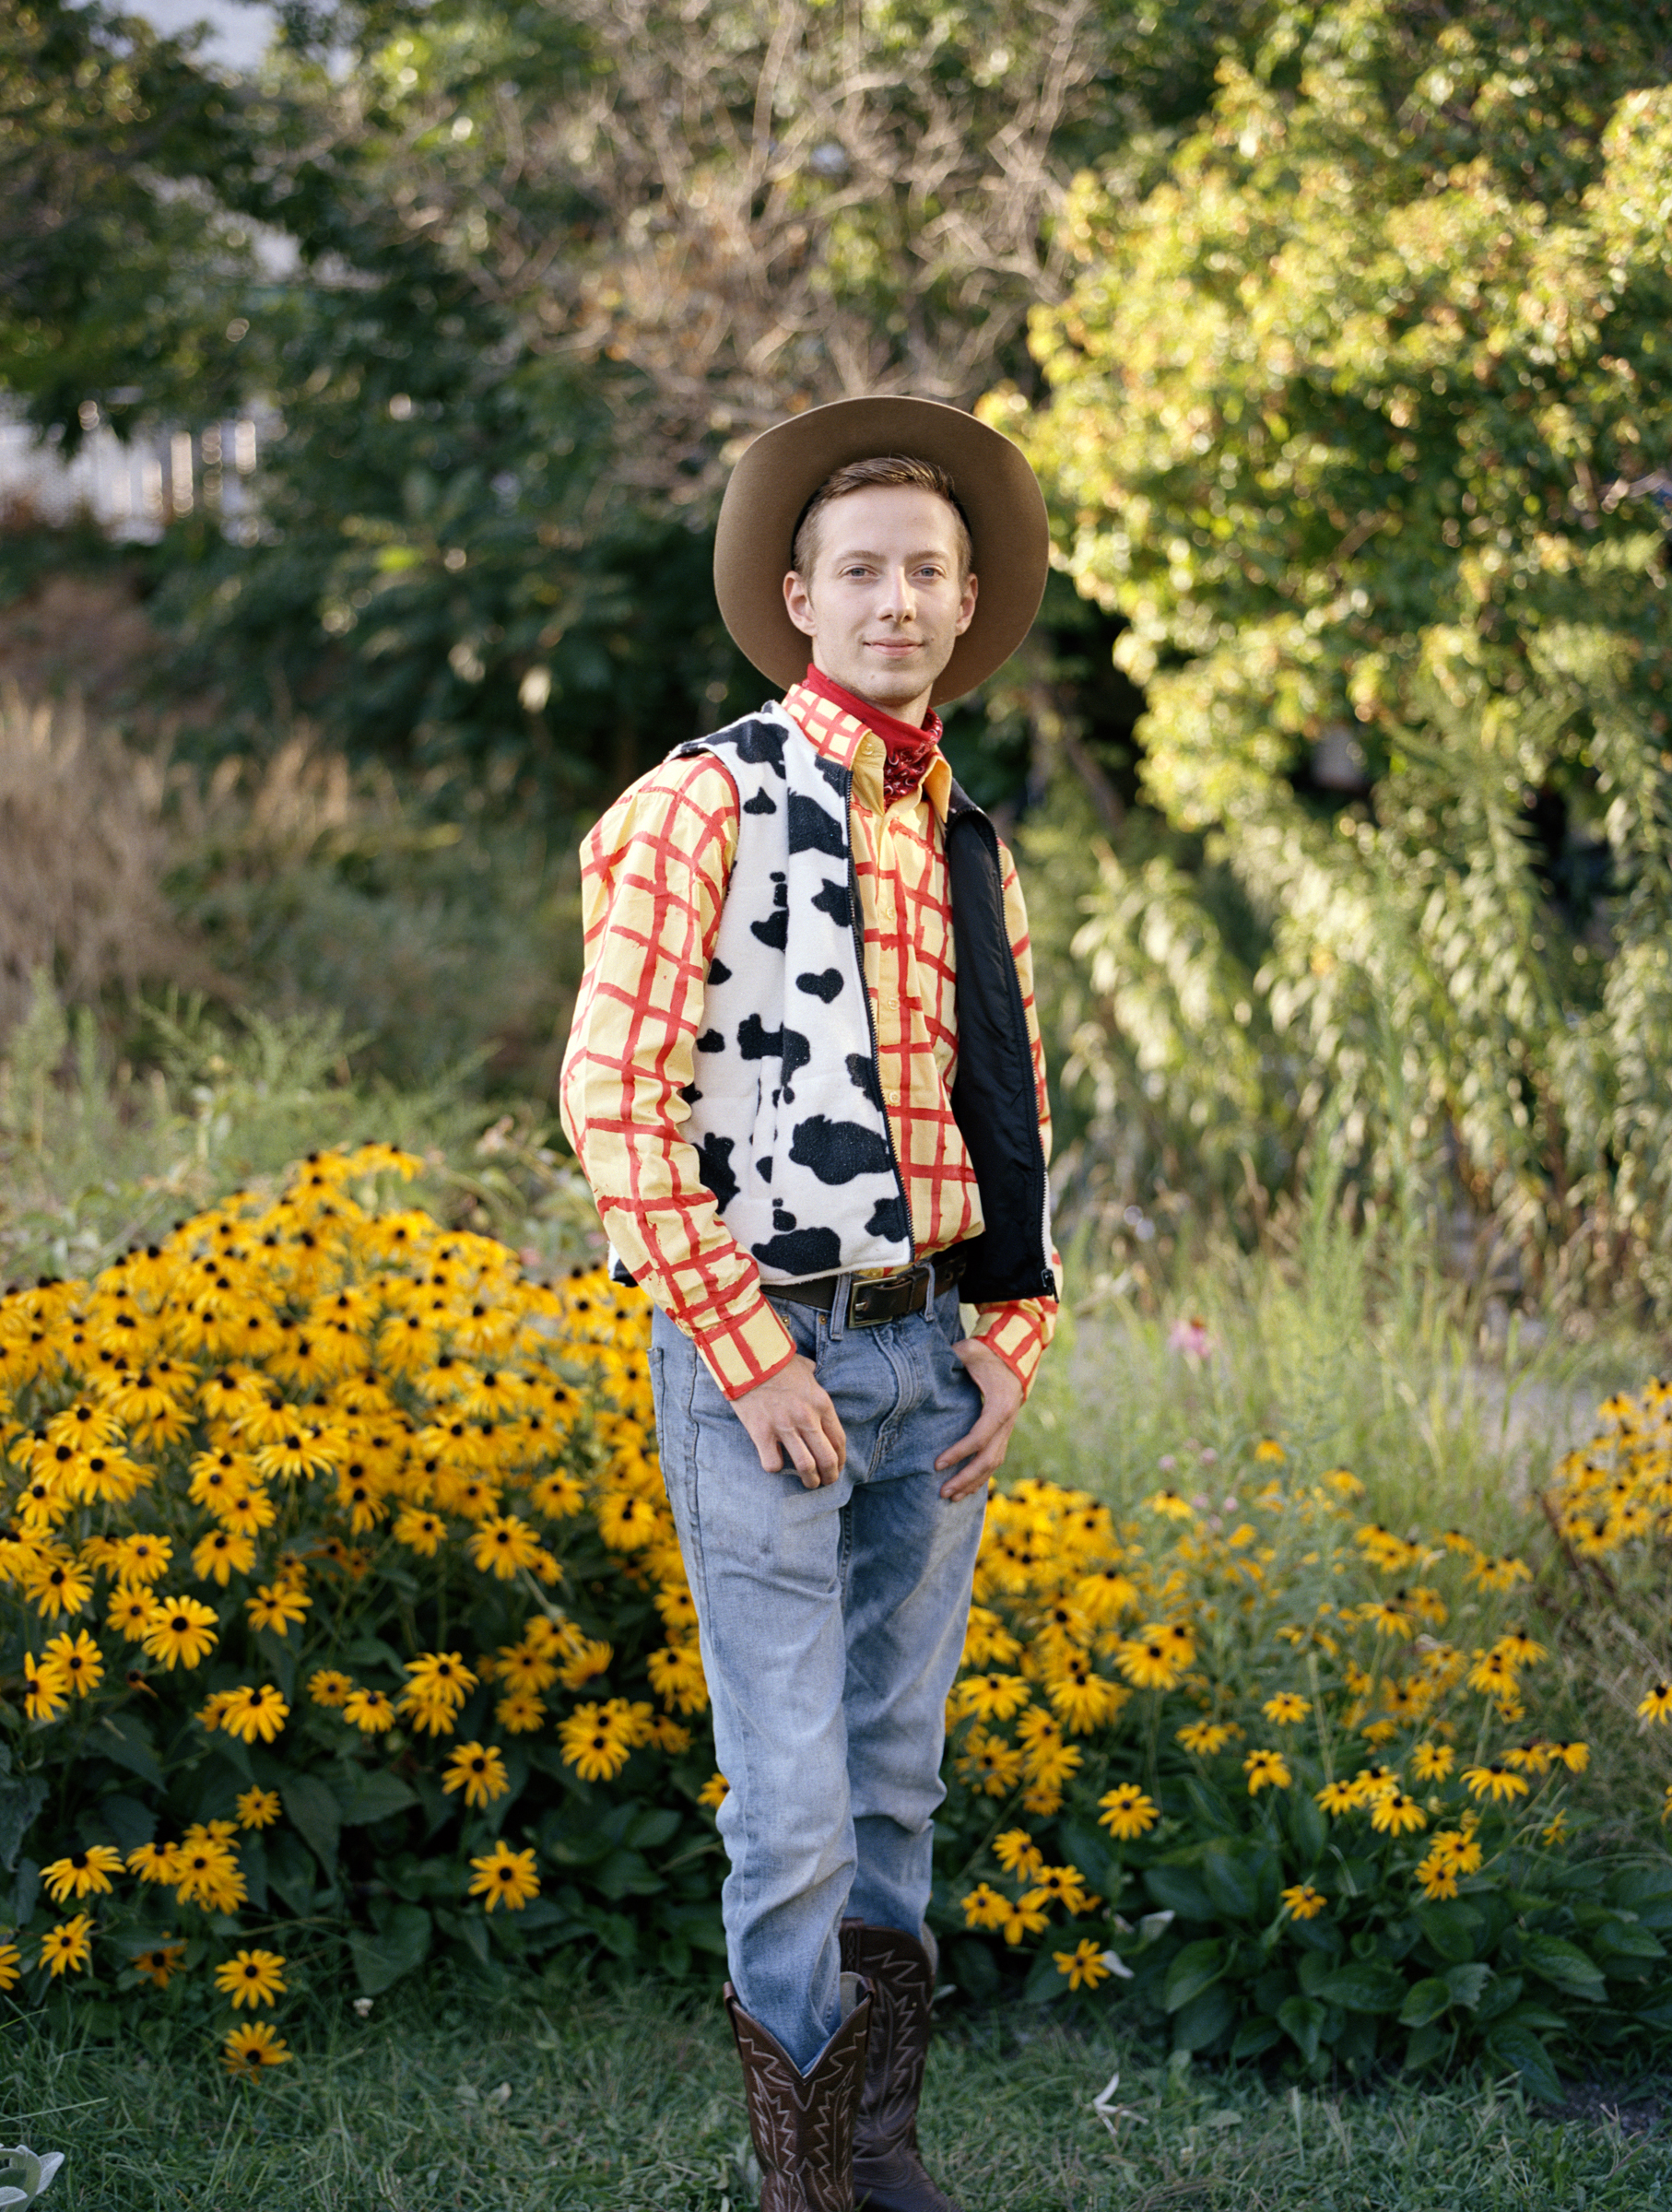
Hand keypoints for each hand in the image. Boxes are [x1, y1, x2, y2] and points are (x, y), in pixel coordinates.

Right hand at [732, 1355, 846, 1488]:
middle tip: (826, 1482)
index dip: (841, 1459)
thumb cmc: (777, 1361)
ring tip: (809, 1484)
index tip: (837, 1466)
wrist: (747, 1355)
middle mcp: (807, 1418)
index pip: (839, 1441)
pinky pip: (773, 1464)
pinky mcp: (761, 1433)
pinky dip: (776, 1467)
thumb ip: (814, 1380)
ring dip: (809, 1480)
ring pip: (805, 1466)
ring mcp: (784, 1427)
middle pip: (827, 1459)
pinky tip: (776, 1463)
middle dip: (830, 1476)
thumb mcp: (806, 1368)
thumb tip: (815, 1376)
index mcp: (821, 1403)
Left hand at [934, 1339, 1022, 1500]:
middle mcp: (1007, 1421)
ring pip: (994, 1464)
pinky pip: (995, 1459)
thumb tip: (923, 1364)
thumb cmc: (986, 1354)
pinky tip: (966, 1488)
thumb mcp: (968, 1352)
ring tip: (951, 1497)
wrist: (1013, 1355)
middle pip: (988, 1459)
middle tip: (943, 1492)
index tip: (937, 1464)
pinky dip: (981, 1476)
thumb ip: (949, 1358)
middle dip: (966, 1478)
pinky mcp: (1004, 1432)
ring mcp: (1008, 1429)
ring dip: (973, 1482)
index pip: (979, 1436)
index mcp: (1000, 1405)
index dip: (959, 1453)